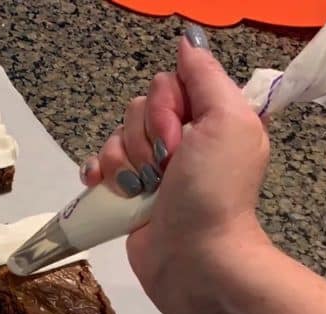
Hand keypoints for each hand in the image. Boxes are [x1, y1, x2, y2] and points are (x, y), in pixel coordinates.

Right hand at [80, 26, 272, 307]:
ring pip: (115, 139)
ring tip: (144, 190)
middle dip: (144, 139)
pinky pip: (99, 166)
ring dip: (123, 163)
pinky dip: (98, 175)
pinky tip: (106, 188)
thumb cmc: (214, 191)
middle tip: (166, 169)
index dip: (166, 107)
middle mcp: (182, 140)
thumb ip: (206, 77)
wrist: (194, 258)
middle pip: (136, 110)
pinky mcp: (127, 194)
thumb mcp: (228, 121)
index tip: (182, 137)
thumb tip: (185, 43)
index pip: (168, 85)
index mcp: (211, 118)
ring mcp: (152, 169)